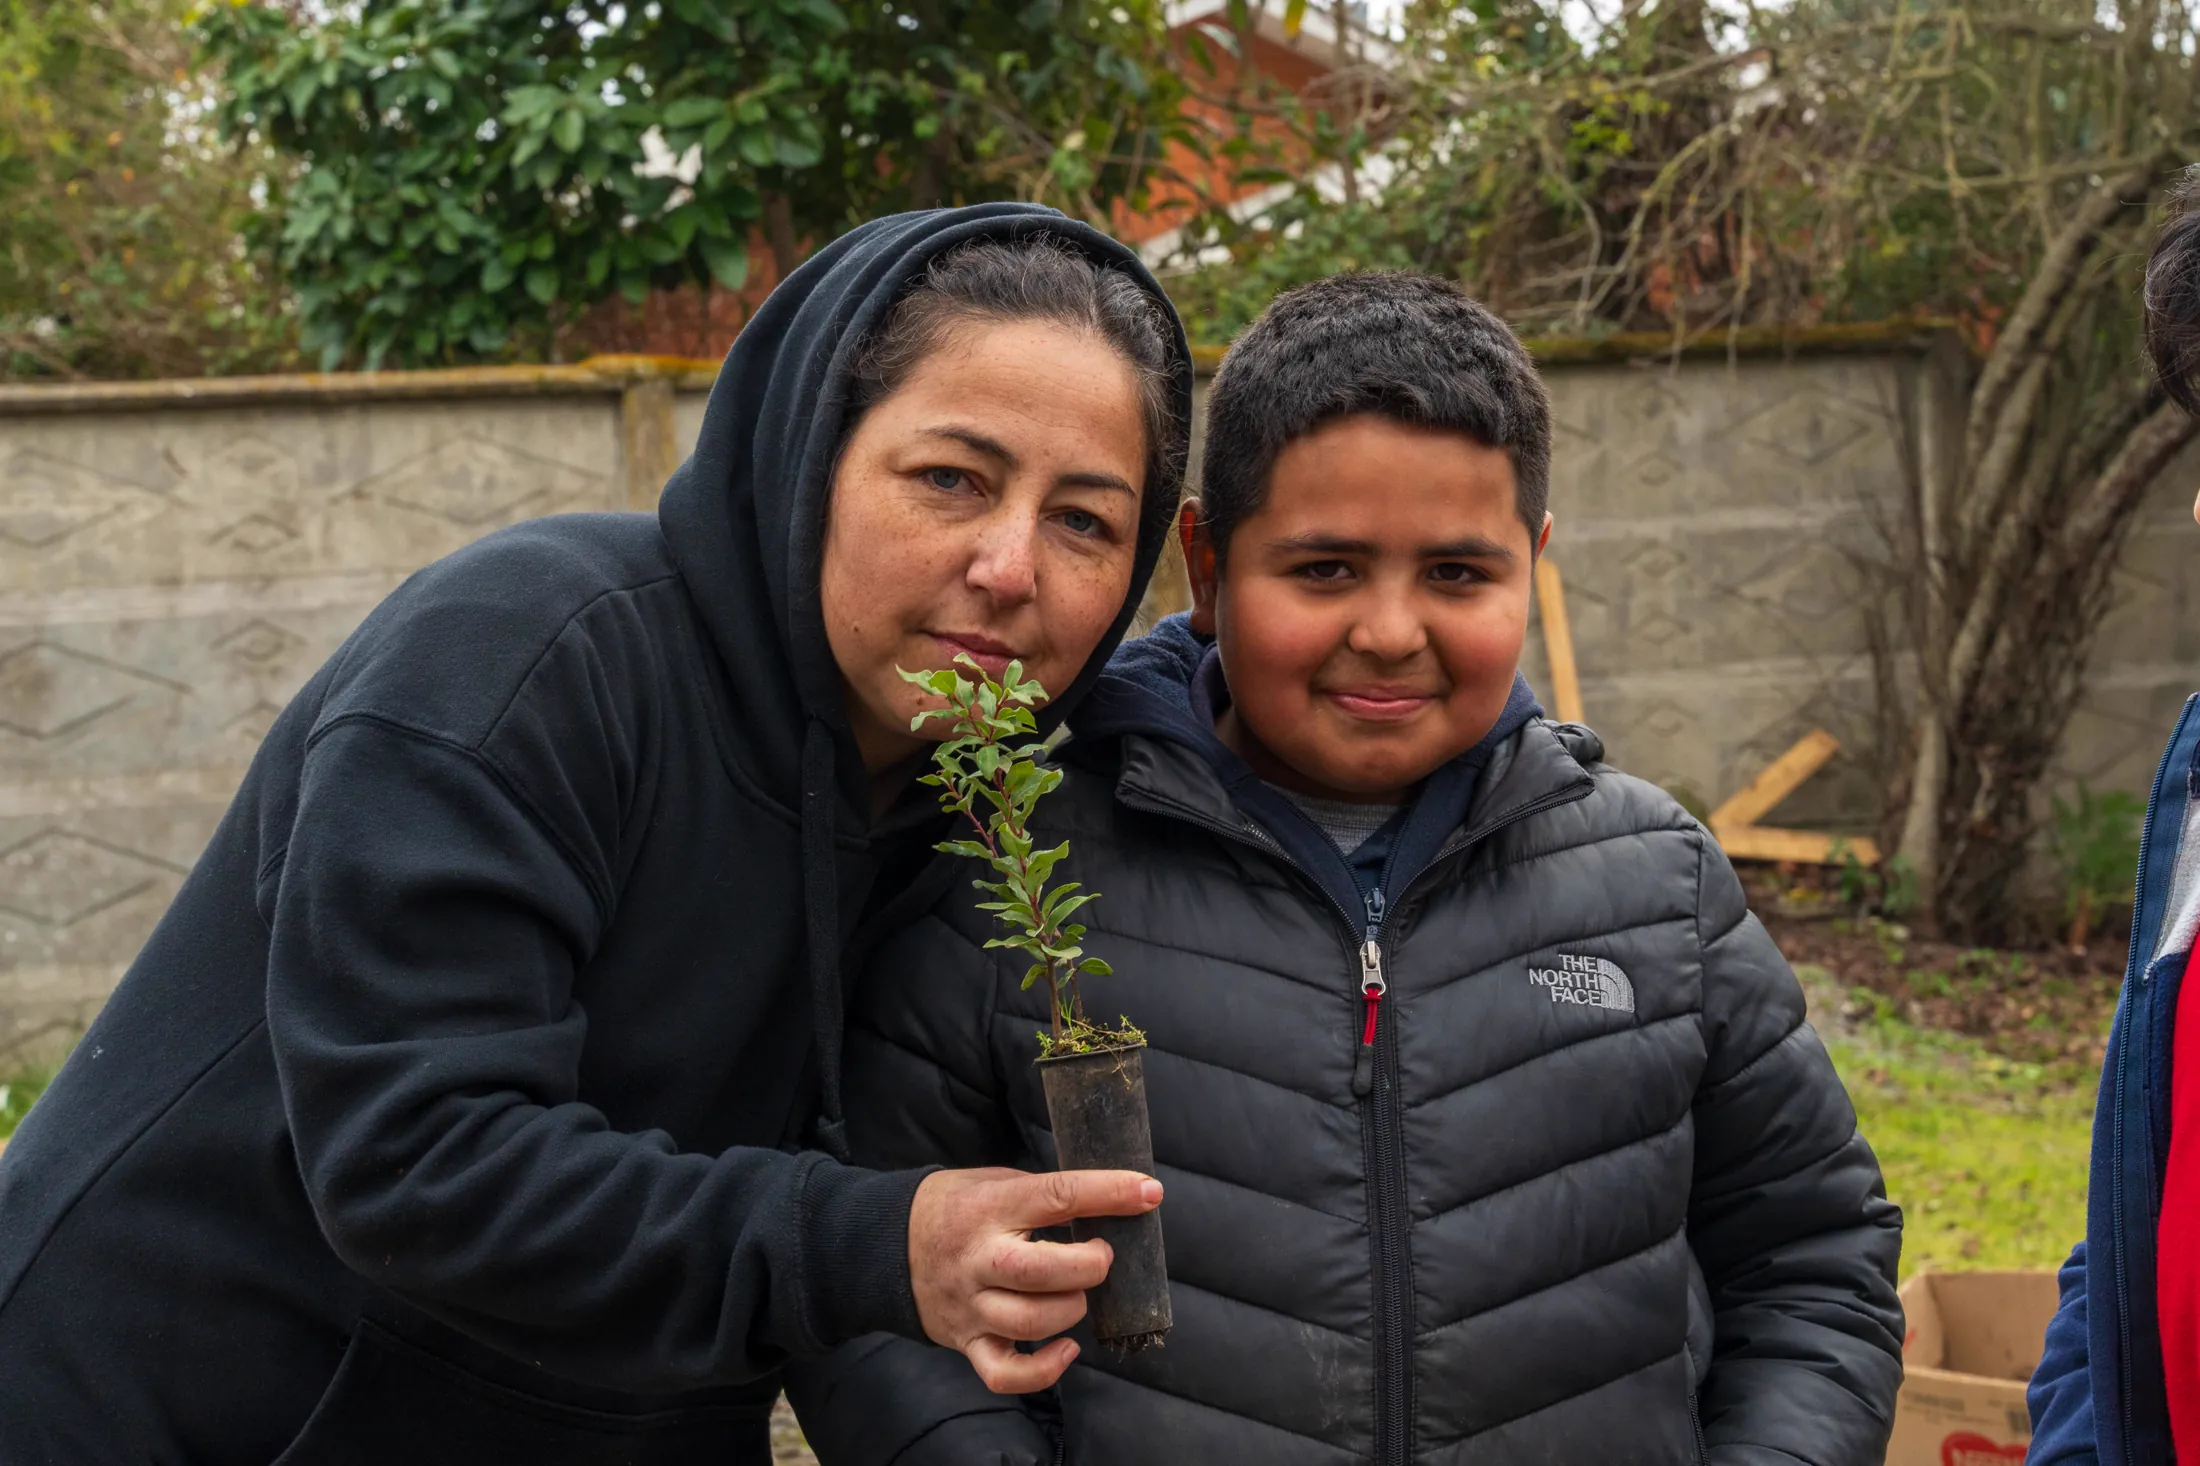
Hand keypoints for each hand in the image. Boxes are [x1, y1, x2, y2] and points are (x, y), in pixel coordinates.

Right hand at [908, 1166, 1163, 1393]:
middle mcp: (978, 1258)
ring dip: (1071, 1310)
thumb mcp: (993, 1181)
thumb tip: (1109, 1204)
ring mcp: (970, 1304)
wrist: (884, 1244)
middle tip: (1102, 1256)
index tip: (1148, 1192)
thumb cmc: (955, 1207)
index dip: (1108, 1193)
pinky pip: (1004, 1372)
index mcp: (989, 1207)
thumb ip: (1042, 1195)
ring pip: (1029, 1321)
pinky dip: (1043, 1371)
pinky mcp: (967, 1340)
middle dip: (1088, 1265)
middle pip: (1039, 1270)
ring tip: (1078, 1292)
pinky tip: (1066, 1349)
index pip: (1055, 1196)